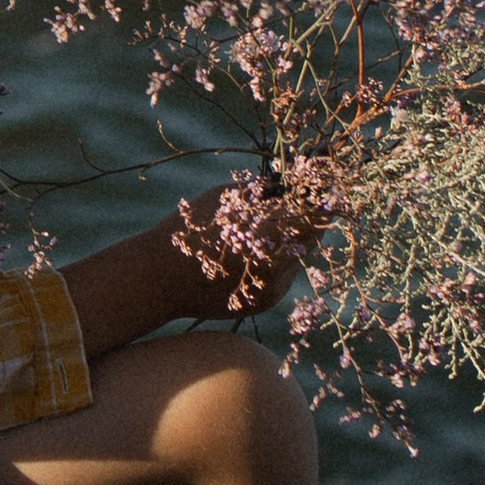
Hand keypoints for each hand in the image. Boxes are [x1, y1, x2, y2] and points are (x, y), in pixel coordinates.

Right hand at [172, 173, 310, 316]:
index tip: (322, 185)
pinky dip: (278, 261)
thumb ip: (260, 191)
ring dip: (293, 240)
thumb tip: (286, 183)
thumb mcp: (224, 198)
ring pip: (299, 256)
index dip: (321, 197)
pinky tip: (255, 252)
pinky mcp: (266, 301)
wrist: (162, 279)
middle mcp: (278, 263)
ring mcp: (274, 286)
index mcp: (269, 231)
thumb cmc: (191, 230)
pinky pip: (284, 276)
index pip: (313, 212)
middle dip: (310, 217)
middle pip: (313, 235)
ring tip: (269, 226)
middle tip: (301, 201)